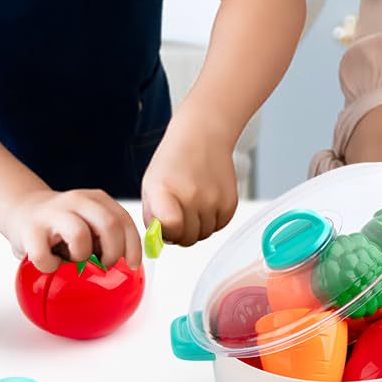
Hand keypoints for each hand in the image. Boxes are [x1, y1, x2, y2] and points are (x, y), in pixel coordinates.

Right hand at [5, 187, 142, 271]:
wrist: (23, 212)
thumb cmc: (63, 227)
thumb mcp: (91, 224)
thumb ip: (109, 236)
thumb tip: (127, 265)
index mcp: (98, 200)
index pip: (124, 221)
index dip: (133, 246)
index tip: (132, 265)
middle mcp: (77, 200)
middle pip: (109, 224)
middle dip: (112, 253)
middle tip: (103, 266)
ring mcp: (53, 212)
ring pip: (79, 235)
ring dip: (81, 256)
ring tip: (73, 260)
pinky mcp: (30, 229)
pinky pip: (45, 255)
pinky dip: (50, 266)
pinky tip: (51, 263)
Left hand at [142, 118, 238, 248]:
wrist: (203, 136)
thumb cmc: (174, 161)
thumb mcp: (151, 186)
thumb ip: (152, 217)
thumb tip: (157, 245)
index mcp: (165, 191)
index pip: (171, 228)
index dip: (167, 232)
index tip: (165, 226)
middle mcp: (192, 196)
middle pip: (187, 238)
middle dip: (181, 232)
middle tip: (179, 213)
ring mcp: (213, 200)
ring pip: (204, 235)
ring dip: (198, 226)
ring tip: (193, 203)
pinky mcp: (230, 202)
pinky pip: (220, 226)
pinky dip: (212, 219)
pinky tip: (206, 201)